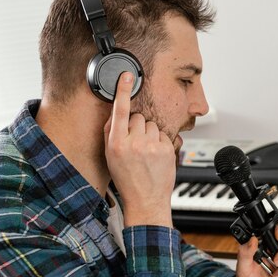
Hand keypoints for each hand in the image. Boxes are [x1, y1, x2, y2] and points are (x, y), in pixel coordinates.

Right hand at [103, 72, 175, 226]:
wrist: (146, 200)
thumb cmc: (126, 180)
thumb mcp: (110, 157)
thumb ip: (111, 134)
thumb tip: (115, 114)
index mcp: (117, 144)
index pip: (119, 111)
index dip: (123, 91)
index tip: (127, 75)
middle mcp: (134, 143)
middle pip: (137, 117)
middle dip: (136, 127)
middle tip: (135, 144)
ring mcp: (153, 146)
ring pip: (152, 125)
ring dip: (149, 134)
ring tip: (146, 152)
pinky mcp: (167, 149)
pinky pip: (163, 135)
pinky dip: (160, 142)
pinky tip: (155, 156)